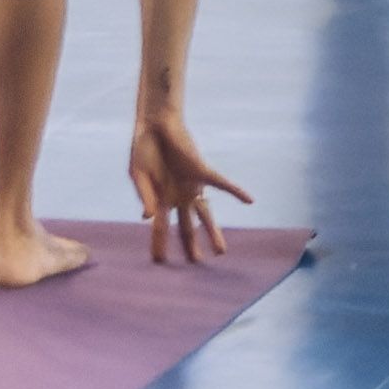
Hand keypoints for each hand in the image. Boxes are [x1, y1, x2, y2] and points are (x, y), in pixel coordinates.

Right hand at [133, 102, 247, 263]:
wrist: (155, 125)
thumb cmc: (144, 151)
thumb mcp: (139, 176)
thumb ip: (144, 196)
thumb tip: (146, 219)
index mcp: (160, 199)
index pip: (161, 228)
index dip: (159, 245)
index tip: (159, 262)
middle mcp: (178, 196)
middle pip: (187, 226)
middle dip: (191, 245)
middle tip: (198, 263)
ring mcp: (191, 184)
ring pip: (206, 213)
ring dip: (213, 232)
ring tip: (221, 252)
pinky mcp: (202, 171)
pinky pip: (222, 183)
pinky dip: (235, 192)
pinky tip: (249, 200)